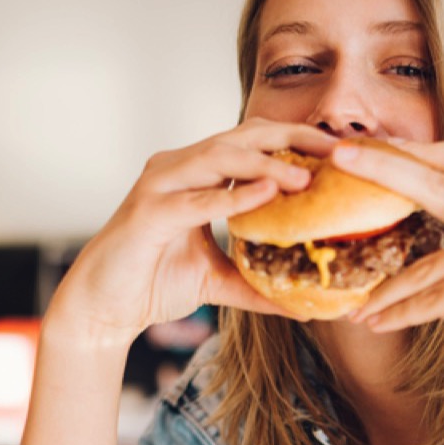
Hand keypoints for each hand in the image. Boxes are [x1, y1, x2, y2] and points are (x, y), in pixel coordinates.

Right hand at [47, 119, 338, 348]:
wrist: (103, 308)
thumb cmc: (153, 282)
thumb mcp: (218, 282)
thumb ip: (258, 285)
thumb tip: (307, 307)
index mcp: (197, 174)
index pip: (253, 142)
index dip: (297, 140)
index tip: (340, 151)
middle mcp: (178, 168)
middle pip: (242, 136)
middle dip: (292, 138)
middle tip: (337, 148)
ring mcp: (160, 185)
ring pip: (219, 158)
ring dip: (266, 164)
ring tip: (306, 177)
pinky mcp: (148, 212)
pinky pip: (196, 199)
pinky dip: (231, 196)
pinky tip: (265, 196)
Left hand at [336, 139, 443, 410]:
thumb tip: (396, 241)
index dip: (424, 148)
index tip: (381, 145)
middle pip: (440, 181)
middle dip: (385, 165)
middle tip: (340, 155)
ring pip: (425, 265)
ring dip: (386, 291)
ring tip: (358, 307)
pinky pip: (429, 300)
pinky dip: (398, 315)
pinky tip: (374, 323)